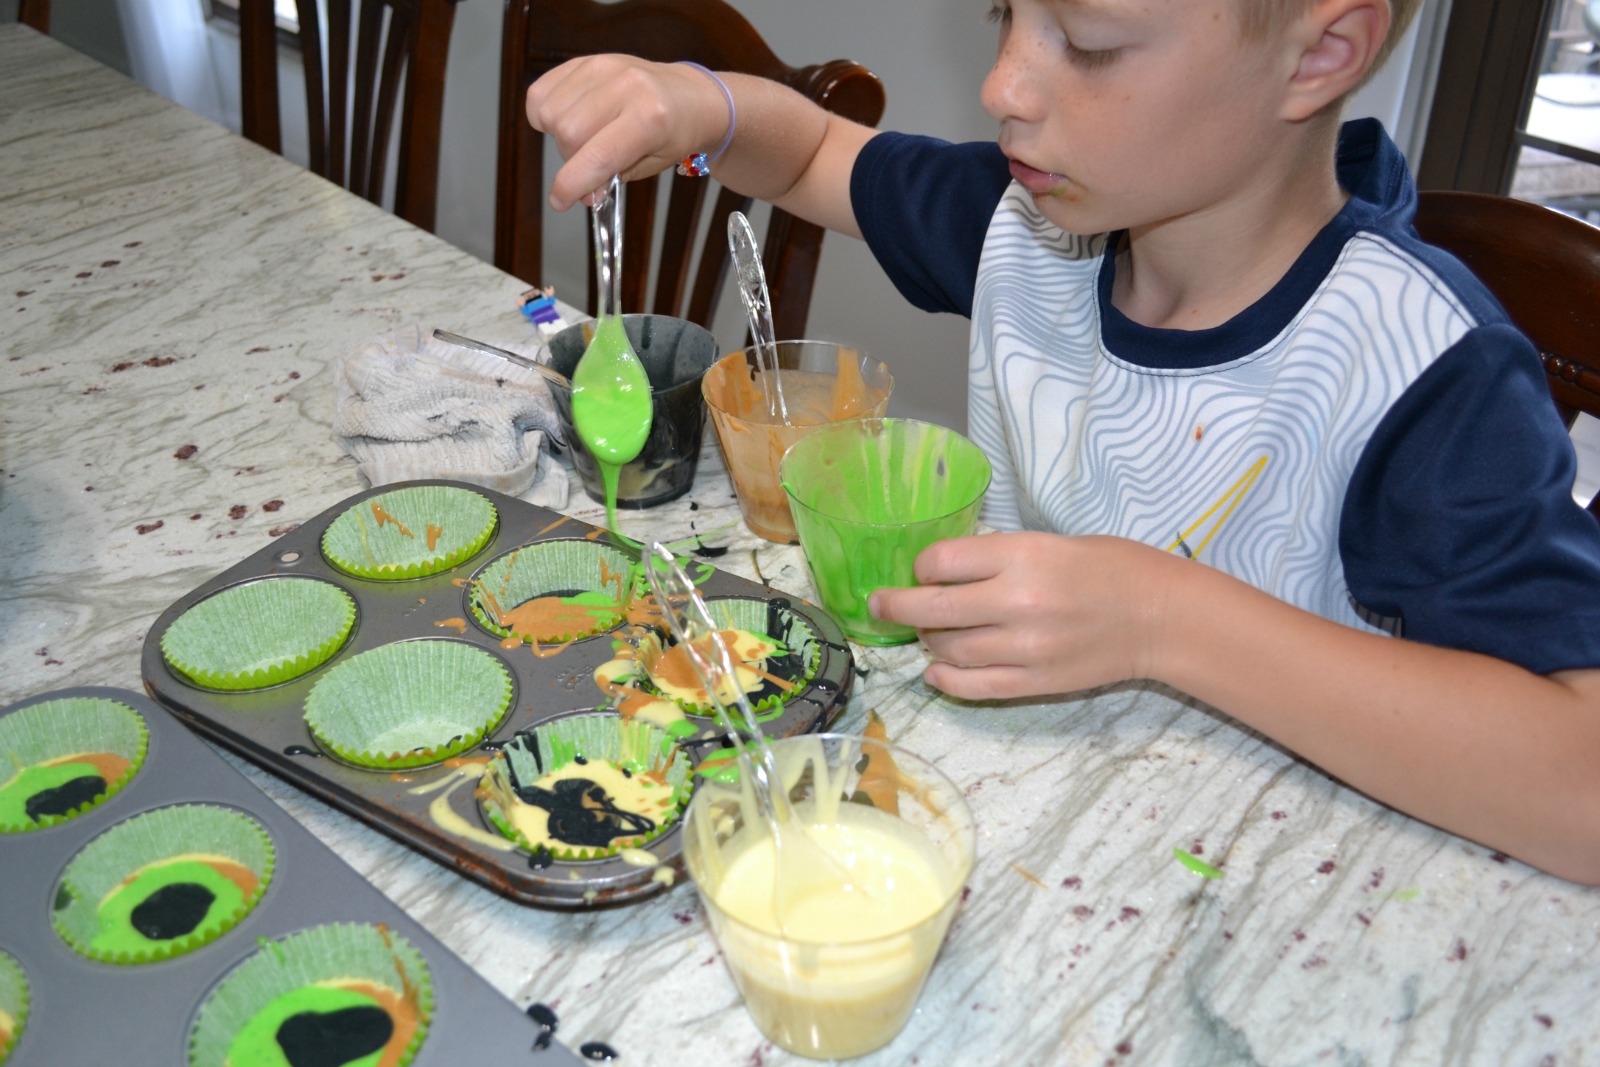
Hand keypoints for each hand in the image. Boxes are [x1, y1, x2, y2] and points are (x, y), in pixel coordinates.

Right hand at [525, 55, 727, 210]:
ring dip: (558, 136)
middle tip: (591, 163)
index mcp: (651, 117)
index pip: (599, 156)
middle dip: (572, 160)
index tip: (559, 201)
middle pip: (568, 134)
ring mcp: (602, 67)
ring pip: (550, 113)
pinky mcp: (585, 60)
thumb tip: (582, 193)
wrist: (690, 95)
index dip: (572, 184)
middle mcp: (626, 86)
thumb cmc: (675, 132)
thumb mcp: (653, 164)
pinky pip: (540, 92)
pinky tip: (570, 118)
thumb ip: (614, 177)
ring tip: (585, 138)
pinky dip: (545, 113)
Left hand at [868, 532, 1183, 699]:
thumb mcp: (1052, 542)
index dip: (923, 566)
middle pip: (932, 608)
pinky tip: (936, 670)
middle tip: (879, 603)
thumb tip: (947, 572)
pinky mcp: (1034, 682)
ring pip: (947, 648)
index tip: (924, 569)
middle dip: (895, 604)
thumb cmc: (1111, 569)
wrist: (1161, 618)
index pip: (941, 561)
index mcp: (1023, 555)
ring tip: (930, 632)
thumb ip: (999, 557)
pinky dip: (945, 678)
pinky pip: (971, 685)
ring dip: (929, 640)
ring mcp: (1024, 647)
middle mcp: (1018, 601)